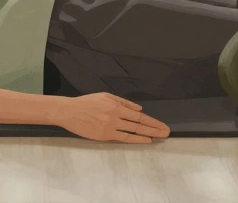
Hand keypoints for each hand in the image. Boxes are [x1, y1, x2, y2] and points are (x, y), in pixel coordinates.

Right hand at [49, 93, 169, 143]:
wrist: (70, 111)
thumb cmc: (87, 102)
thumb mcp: (106, 96)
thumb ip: (123, 102)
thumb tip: (139, 109)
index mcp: (116, 106)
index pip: (139, 115)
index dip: (152, 121)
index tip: (162, 125)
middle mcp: (116, 116)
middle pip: (139, 123)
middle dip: (155, 128)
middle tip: (167, 132)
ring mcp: (111, 127)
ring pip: (134, 131)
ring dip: (148, 134)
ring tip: (160, 137)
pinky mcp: (105, 135)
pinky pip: (123, 138)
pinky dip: (136, 140)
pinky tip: (145, 140)